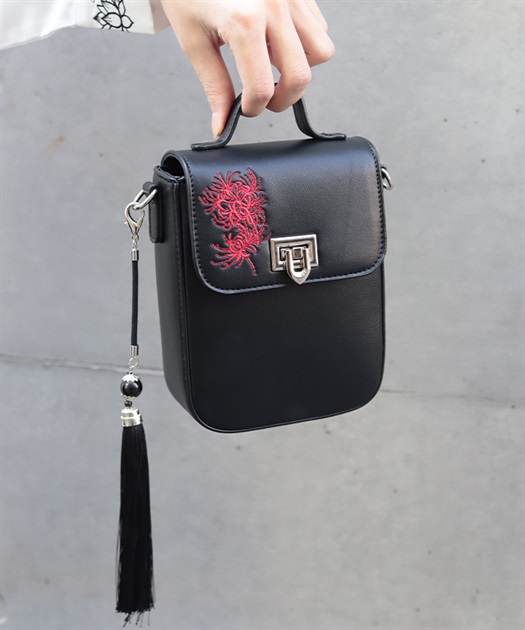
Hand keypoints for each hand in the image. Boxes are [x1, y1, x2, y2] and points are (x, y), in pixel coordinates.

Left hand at [160, 0, 334, 135]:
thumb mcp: (194, 41)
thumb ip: (214, 85)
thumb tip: (222, 122)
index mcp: (244, 21)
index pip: (262, 88)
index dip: (254, 108)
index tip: (245, 109)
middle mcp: (275, 5)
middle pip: (301, 75)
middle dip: (284, 98)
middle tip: (264, 98)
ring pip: (320, 50)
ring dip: (300, 67)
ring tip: (273, 65)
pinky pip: (318, 27)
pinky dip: (304, 43)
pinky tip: (277, 41)